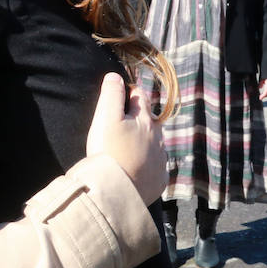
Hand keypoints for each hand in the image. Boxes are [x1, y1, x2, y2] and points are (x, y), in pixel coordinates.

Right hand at [86, 73, 165, 201]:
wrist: (117, 191)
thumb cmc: (108, 152)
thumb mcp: (105, 118)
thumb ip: (111, 95)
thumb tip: (115, 76)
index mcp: (145, 119)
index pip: (139, 95)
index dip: (126, 95)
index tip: (113, 104)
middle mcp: (158, 136)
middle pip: (149, 120)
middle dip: (136, 119)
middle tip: (117, 129)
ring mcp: (161, 159)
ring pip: (153, 143)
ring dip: (142, 143)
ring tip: (124, 151)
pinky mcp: (159, 179)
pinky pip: (155, 167)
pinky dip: (146, 165)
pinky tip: (133, 170)